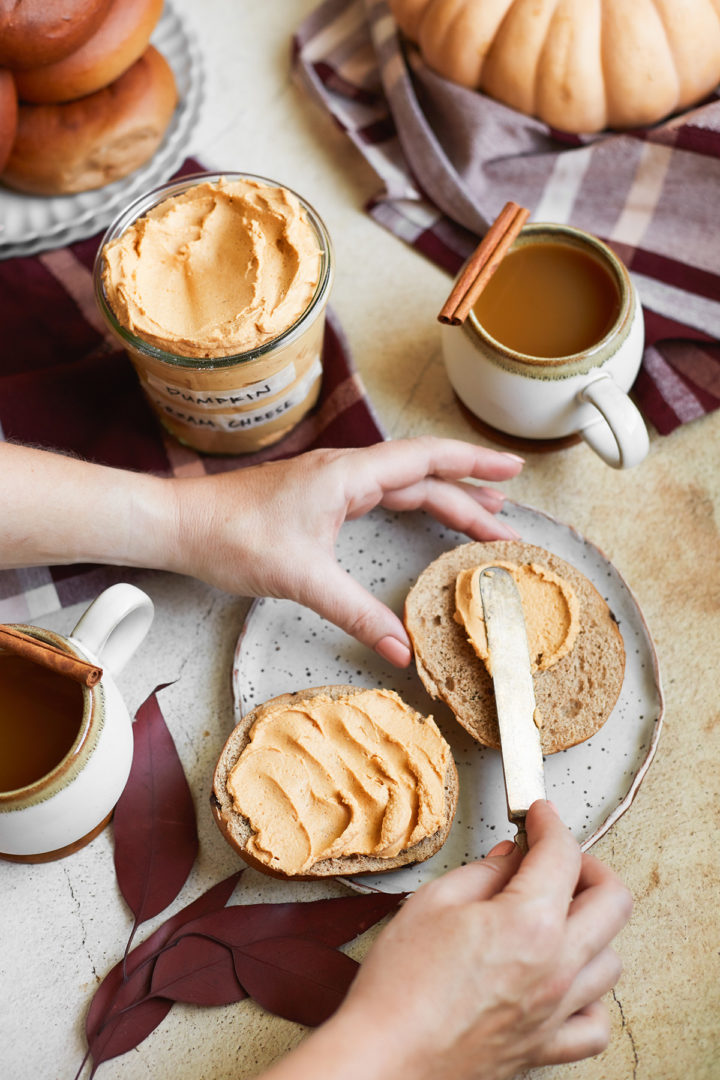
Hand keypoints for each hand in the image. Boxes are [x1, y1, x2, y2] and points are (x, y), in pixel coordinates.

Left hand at [169, 437, 522, 664]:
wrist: (183, 525)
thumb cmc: (233, 537)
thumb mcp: (302, 579)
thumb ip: (356, 614)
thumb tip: (402, 651)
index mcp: (348, 474)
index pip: (427, 460)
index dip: (474, 465)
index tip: (512, 470)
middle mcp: (346, 471)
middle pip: (423, 476)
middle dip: (468, 495)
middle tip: (508, 520)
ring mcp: (333, 484)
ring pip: (402, 485)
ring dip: (443, 499)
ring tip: (482, 518)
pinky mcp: (320, 499)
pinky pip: (381, 496)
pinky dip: (412, 506)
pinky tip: (421, 518)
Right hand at [289, 801, 631, 1079]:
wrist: (386, 1058)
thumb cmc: (400, 987)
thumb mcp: (434, 902)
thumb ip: (482, 873)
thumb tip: (509, 859)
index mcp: (528, 923)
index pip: (562, 854)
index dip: (551, 823)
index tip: (541, 816)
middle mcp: (556, 967)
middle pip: (612, 901)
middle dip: (588, 865)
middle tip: (554, 857)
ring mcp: (556, 1011)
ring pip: (611, 959)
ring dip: (591, 926)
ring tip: (557, 914)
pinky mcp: (545, 1047)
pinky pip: (595, 1022)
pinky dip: (590, 995)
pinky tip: (564, 978)